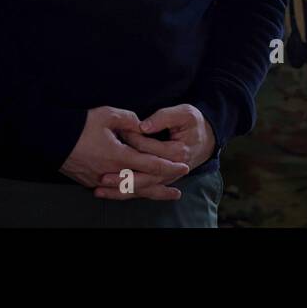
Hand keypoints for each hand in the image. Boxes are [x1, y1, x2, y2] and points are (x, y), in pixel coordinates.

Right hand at [60, 106, 190, 200]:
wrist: (50, 139)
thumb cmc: (80, 125)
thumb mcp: (106, 115)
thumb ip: (128, 119)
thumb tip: (141, 125)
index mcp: (119, 156)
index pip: (150, 164)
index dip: (168, 166)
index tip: (184, 166)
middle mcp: (112, 172)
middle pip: (144, 183)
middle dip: (164, 183)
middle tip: (181, 184)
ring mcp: (100, 180)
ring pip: (131, 191)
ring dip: (151, 193)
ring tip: (168, 195)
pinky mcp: (91, 183)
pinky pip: (116, 192)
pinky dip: (131, 193)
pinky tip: (139, 193)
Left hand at [97, 104, 215, 199]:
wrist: (207, 138)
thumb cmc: (193, 123)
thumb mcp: (184, 113)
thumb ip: (163, 118)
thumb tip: (143, 126)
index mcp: (177, 152)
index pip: (149, 148)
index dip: (133, 140)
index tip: (119, 132)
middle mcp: (172, 169)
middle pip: (143, 175)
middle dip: (121, 177)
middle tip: (102, 176)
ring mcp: (167, 178)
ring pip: (142, 187)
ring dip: (120, 190)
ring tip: (100, 189)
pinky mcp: (162, 181)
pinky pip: (143, 191)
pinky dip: (127, 194)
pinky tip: (110, 194)